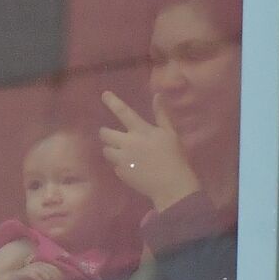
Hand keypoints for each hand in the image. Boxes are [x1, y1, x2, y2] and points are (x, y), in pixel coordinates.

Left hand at [98, 91, 201, 211]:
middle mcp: (127, 143)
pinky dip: (119, 164)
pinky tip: (132, 166)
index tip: (104, 94)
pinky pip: (114, 165)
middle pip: (105, 134)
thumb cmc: (174, 157)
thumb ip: (161, 115)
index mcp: (141, 131)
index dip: (113, 102)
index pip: (124, 112)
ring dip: (111, 149)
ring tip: (124, 152)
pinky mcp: (120, 173)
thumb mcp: (170, 134)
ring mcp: (122, 159)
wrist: (170, 185)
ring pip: (106, 150)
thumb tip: (158, 95)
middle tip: (113, 135)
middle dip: (106, 133)